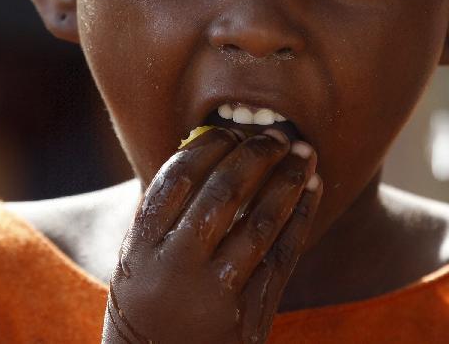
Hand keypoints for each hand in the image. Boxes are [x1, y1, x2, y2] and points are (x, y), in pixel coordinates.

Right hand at [102, 128, 321, 343]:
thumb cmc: (150, 304)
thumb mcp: (137, 262)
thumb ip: (167, 214)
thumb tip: (215, 149)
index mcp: (140, 249)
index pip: (177, 179)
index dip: (208, 147)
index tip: (229, 130)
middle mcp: (175, 270)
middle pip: (222, 195)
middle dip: (255, 156)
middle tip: (277, 135)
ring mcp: (214, 296)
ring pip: (259, 223)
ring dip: (287, 181)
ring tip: (304, 154)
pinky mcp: (248, 318)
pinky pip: (281, 257)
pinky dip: (299, 218)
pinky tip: (310, 192)